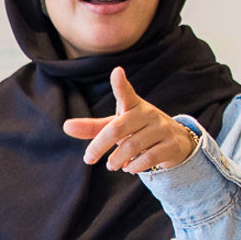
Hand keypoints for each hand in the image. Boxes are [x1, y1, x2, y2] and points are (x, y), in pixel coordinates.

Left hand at [62, 65, 196, 173]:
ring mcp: (162, 128)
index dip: (120, 83)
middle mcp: (148, 114)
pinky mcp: (170, 145)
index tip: (117, 72)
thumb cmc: (137, 131)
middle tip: (88, 159)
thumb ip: (92, 128)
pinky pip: (149, 158)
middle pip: (117, 129)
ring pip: (132, 146)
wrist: (174, 143)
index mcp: (133, 106)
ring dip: (116, 160)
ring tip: (111, 165)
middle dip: (98, 146)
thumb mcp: (116, 126)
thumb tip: (66, 126)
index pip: (125, 93)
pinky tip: (129, 167)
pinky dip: (134, 166)